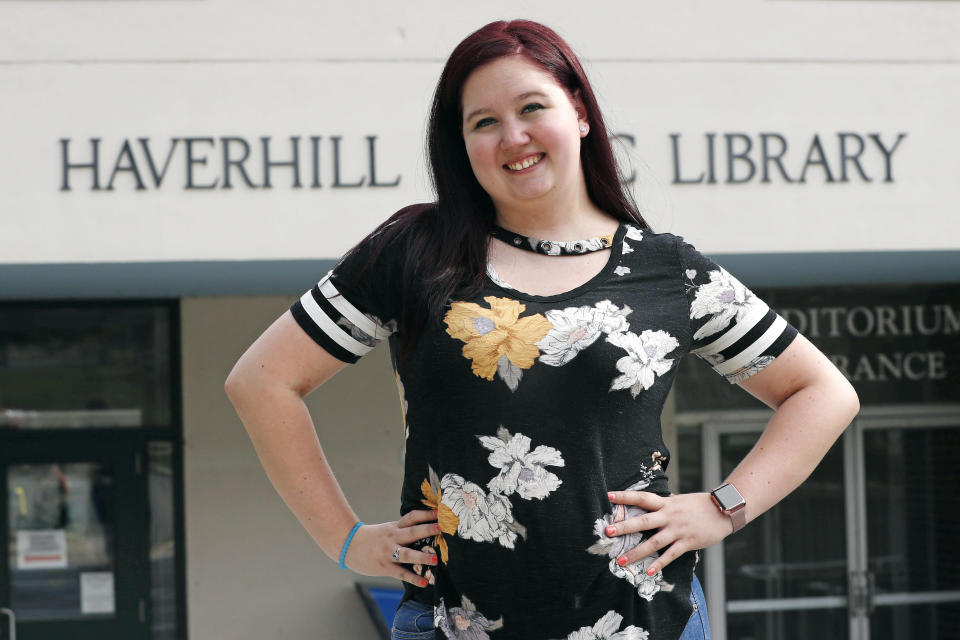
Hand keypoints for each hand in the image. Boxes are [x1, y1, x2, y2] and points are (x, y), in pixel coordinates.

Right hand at [343, 509, 439, 586]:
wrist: (349, 545)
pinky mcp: (385, 567)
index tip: (440, 512)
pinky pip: (401, 574)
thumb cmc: (372, 538)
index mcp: (395, 527)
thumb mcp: (388, 529)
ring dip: (421, 557)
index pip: (412, 517)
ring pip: (407, 554)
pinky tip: (424, 582)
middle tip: (441, 529)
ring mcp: (389, 553)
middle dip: (427, 530)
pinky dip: (413, 578)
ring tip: (435, 559)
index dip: (426, 514)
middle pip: (412, 532)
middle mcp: (393, 538)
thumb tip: (425, 527)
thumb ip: (404, 529)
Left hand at [604, 491, 732, 574]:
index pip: (642, 498)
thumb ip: (664, 505)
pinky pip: (671, 555)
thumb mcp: (679, 501)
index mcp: (666, 503)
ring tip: (621, 560)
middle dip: (625, 527)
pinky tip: (648, 571)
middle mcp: (669, 516)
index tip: (609, 495)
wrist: (724, 510)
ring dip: (636, 552)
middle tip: (607, 531)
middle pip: (643, 521)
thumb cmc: (699, 505)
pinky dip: (659, 563)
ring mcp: (678, 530)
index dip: (625, 496)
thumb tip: (648, 504)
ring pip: (654, 542)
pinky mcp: (688, 542)